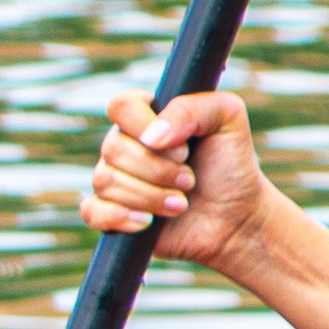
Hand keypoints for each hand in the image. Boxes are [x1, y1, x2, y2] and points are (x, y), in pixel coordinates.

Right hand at [83, 87, 274, 266]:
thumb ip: (192, 108)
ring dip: (150, 196)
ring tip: (181, 204)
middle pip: (113, 148)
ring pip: (105, 181)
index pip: (120, 105)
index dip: (146, 126)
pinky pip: (91, 211)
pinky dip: (119, 217)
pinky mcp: (113, 213)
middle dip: (159, 170)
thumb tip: (151, 137)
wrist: (236, 219)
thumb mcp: (227, 120)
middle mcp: (125, 145)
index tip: (183, 147)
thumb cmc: (231, 166)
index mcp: (146, 117)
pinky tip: (148, 222)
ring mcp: (117, 179)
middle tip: (190, 181)